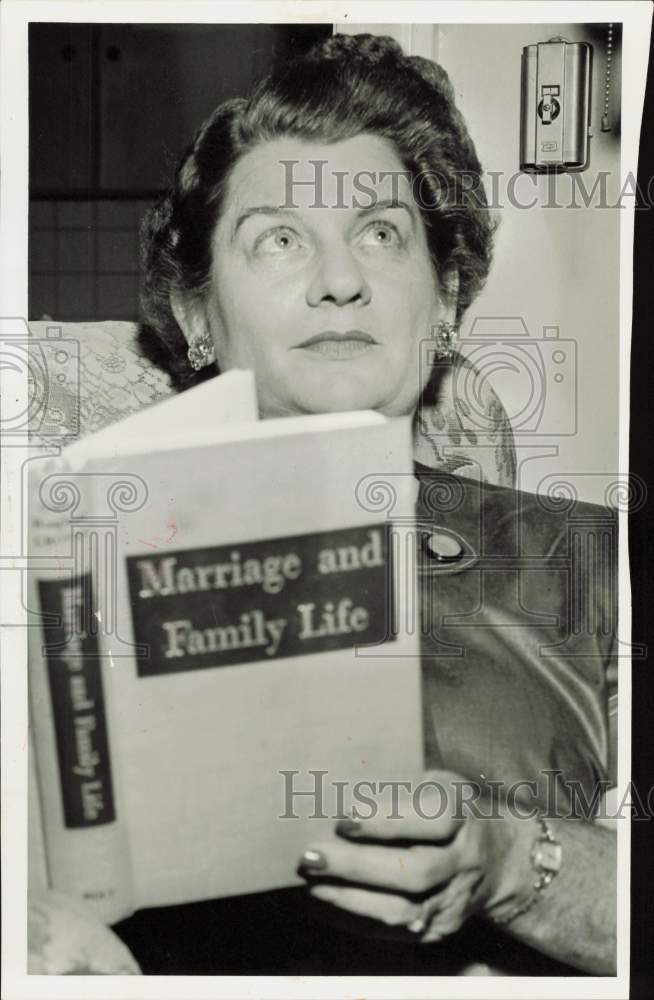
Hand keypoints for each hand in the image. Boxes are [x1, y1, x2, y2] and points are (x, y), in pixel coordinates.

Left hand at [298, 770, 536, 942]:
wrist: (496, 857)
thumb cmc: (446, 806)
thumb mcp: (433, 782)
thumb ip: (397, 786)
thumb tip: (334, 792)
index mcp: (464, 812)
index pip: (433, 820)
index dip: (386, 821)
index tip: (342, 819)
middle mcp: (465, 860)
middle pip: (415, 872)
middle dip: (358, 867)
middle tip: (311, 857)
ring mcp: (456, 900)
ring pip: (405, 910)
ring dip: (351, 899)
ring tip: (311, 883)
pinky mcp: (442, 929)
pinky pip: (396, 932)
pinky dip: (355, 919)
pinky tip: (324, 903)